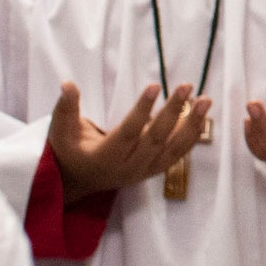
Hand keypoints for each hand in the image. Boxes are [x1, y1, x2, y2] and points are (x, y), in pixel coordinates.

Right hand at [49, 80, 209, 196]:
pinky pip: (177, 155)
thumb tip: (67, 84)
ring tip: (205, 100)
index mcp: (104, 158)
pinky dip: (191, 137)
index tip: (155, 85)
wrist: (78, 181)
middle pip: (155, 139)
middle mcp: (127, 168)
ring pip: (171, 149)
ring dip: (191, 124)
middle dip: (172, 112)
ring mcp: (143, 171)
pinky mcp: (153, 171)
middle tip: (185, 86)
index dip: (142, 110)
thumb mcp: (60, 131)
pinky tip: (202, 118)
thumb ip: (65, 108)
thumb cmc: (69, 151)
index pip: (127, 132)